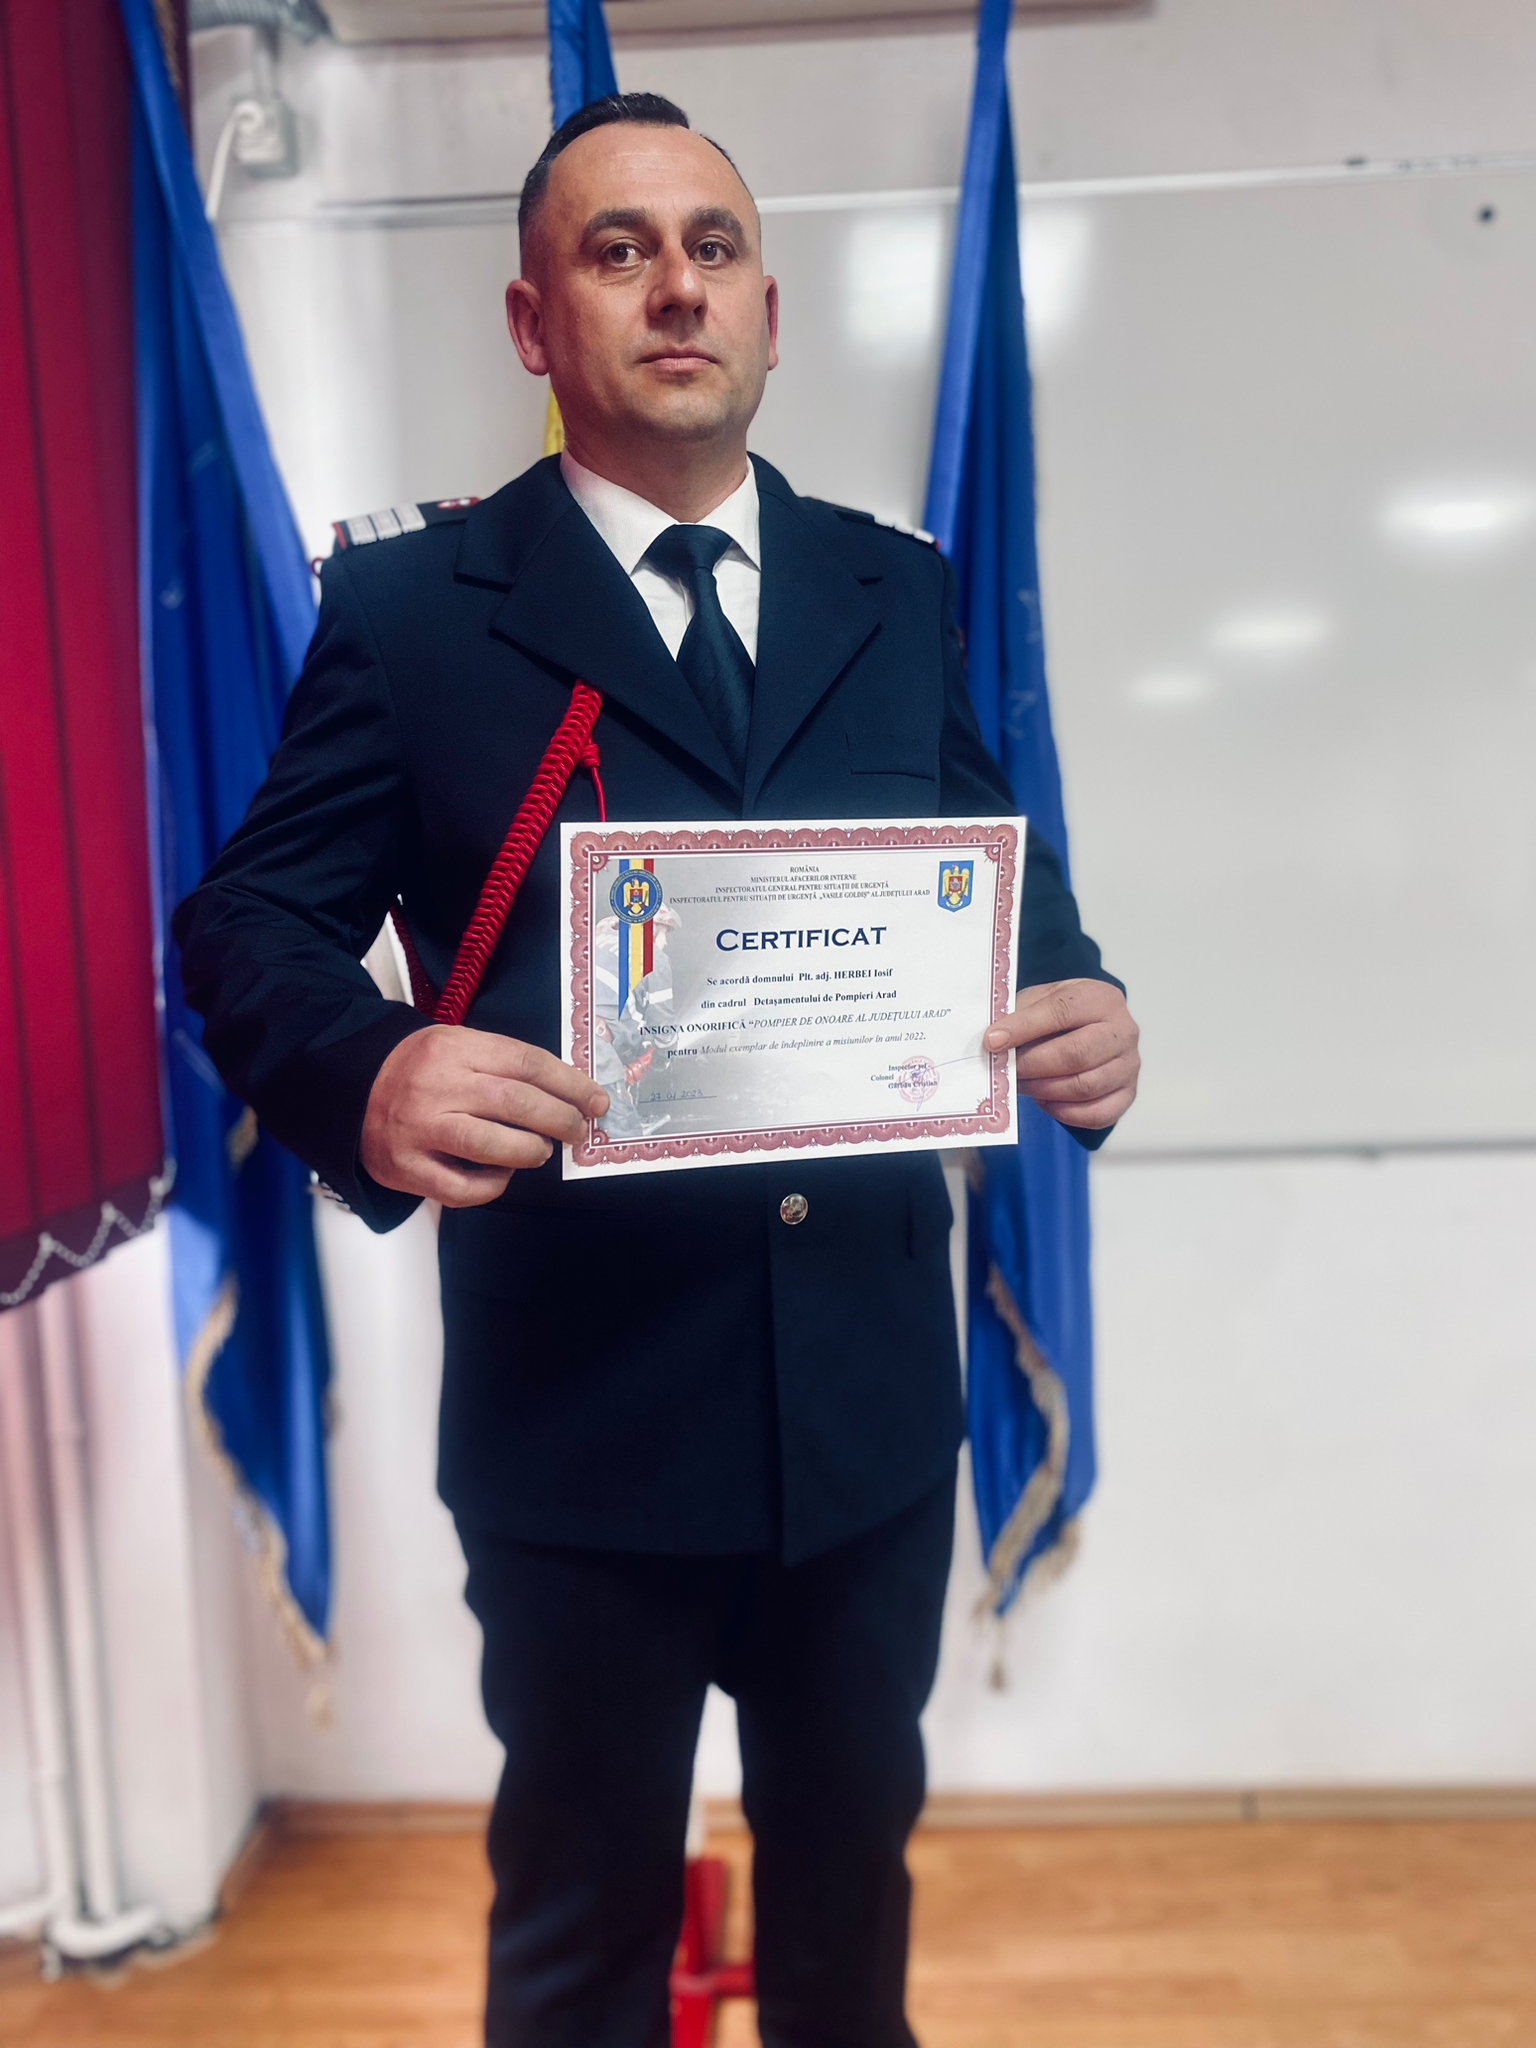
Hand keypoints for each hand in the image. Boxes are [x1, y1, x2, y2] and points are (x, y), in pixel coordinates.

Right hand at [360, 1025, 608, 1206]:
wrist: (353, 1090)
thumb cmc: (421, 1070)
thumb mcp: (457, 1046)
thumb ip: (505, 1065)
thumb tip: (569, 1094)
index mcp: (454, 1048)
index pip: (527, 1063)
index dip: (570, 1084)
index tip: (596, 1101)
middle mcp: (436, 1086)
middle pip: (516, 1103)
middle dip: (560, 1120)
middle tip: (577, 1130)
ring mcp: (418, 1129)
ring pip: (492, 1146)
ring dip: (531, 1152)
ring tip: (541, 1151)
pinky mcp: (406, 1168)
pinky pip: (463, 1188)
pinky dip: (494, 1185)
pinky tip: (503, 1174)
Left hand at [984, 979, 1139, 1132]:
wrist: (1093, 1025)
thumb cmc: (1063, 1013)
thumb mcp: (1041, 999)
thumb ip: (1020, 1015)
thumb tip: (994, 1042)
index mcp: (1101, 998)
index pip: (1061, 1011)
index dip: (1024, 1028)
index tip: (992, 1041)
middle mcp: (1123, 1031)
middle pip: (1076, 1054)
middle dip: (1033, 1065)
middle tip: (1008, 1070)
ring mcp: (1129, 1065)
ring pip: (1084, 1087)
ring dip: (1044, 1090)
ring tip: (1022, 1084)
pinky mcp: (1128, 1094)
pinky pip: (1096, 1114)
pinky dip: (1064, 1112)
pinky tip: (1045, 1100)